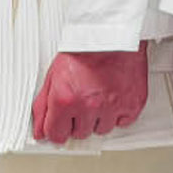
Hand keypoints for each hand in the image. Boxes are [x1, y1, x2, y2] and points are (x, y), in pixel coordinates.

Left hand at [31, 47, 151, 146]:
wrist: (110, 37)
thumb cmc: (82, 53)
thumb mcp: (52, 78)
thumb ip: (42, 107)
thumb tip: (40, 132)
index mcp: (65, 100)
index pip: (57, 135)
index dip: (56, 131)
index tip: (59, 127)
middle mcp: (89, 107)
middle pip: (80, 134)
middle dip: (77, 122)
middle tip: (80, 103)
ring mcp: (112, 107)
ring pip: (102, 130)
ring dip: (98, 119)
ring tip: (97, 98)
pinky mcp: (132, 104)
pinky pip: (123, 123)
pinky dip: (118, 114)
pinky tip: (112, 99)